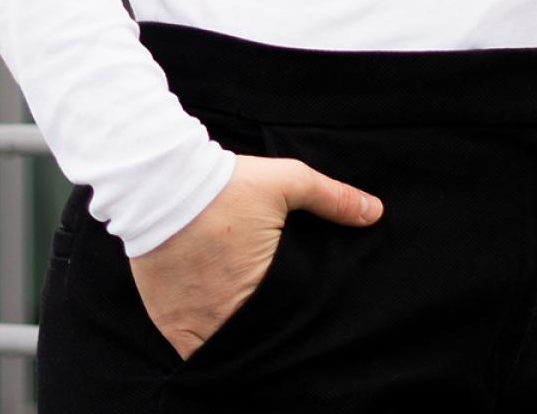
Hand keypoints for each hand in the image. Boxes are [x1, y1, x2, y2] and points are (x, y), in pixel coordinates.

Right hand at [128, 153, 381, 359]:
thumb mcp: (287, 182)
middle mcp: (226, 316)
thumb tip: (375, 212)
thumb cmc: (226, 183)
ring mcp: (194, 323)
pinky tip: (217, 338)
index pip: (289, 326)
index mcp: (262, 288)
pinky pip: (191, 355)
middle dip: (268, 340)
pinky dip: (205, 350)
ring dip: (237, 348)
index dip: (297, 328)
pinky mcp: (167, 321)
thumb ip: (332, 199)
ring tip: (249, 335)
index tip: (300, 323)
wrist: (161, 181)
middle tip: (276, 329)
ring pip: (224, 354)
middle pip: (256, 344)